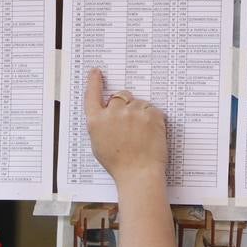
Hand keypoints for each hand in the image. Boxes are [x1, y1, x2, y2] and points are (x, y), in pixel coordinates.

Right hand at [84, 68, 166, 185]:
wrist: (138, 173)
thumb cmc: (119, 164)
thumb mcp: (98, 144)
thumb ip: (101, 124)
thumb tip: (108, 113)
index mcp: (97, 121)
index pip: (92, 95)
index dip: (94, 82)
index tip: (96, 73)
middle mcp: (114, 112)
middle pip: (120, 96)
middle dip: (125, 103)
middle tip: (131, 122)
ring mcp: (133, 112)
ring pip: (139, 103)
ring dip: (141, 113)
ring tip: (141, 134)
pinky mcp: (151, 114)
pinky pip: (153, 110)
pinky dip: (153, 119)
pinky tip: (150, 134)